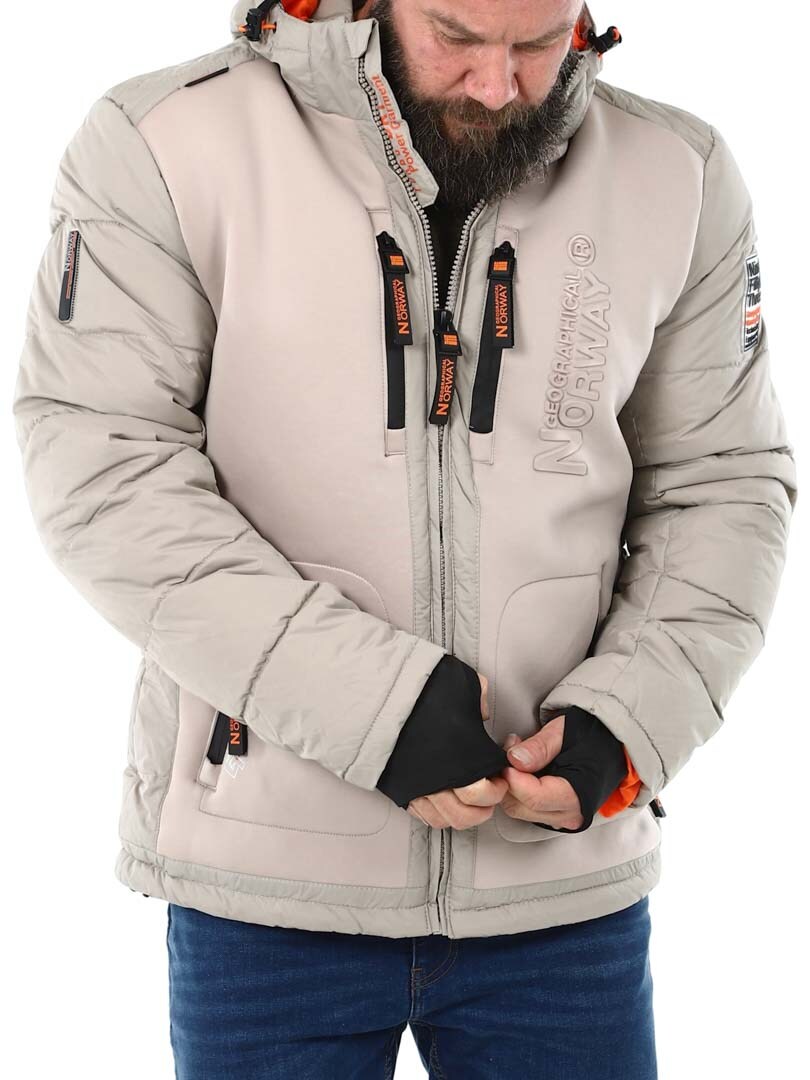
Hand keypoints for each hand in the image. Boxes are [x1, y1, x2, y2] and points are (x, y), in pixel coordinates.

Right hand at [406, 672, 509, 828]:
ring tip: (473, 801)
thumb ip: (478, 700)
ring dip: (463, 816)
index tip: (500, 777)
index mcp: (451, 758)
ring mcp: (415, 787)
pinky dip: (440, 815)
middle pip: (464, 815)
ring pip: (444, 820)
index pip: (480, 794)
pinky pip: (423, 816)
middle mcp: (432, 779)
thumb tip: (483, 713)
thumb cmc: (417, 692)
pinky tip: (448, 801)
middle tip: (491, 792)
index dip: (497, 790)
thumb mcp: (460, 685)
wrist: (376, 696)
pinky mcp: (401, 789)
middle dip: (484, 808)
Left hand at [498, 716, 585, 829]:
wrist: (611, 746)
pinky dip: (517, 792)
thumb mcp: (564, 731)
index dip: (513, 779)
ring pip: (519, 810)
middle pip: (521, 807)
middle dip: (508, 779)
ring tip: (520, 759)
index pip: (534, 798)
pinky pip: (525, 810)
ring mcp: (562, 818)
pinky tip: (524, 773)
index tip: (506, 759)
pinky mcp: (553, 816)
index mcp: (579, 794)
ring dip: (511, 785)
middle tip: (511, 751)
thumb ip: (539, 746)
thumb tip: (515, 759)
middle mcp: (571, 813)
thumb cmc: (592, 738)